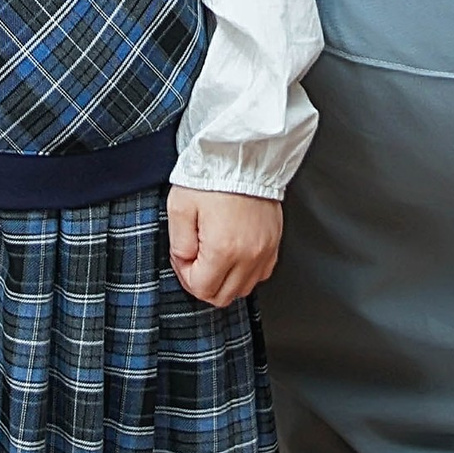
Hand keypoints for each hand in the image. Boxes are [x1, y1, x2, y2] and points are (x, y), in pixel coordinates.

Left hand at [167, 187, 281, 308]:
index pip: (201, 288)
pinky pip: (260, 274)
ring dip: (224, 280)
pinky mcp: (274, 243)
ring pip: (243, 289)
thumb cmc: (213, 176)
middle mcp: (248, 255)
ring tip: (213, 254)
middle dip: (203, 283)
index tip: (183, 256)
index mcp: (223, 249)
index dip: (185, 275)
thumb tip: (186, 261)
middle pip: (223, 296)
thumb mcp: (179, 207)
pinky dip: (245, 272)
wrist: (243, 156)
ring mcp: (264, 251)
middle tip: (195, 258)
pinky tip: (233, 254)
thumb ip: (179, 244)